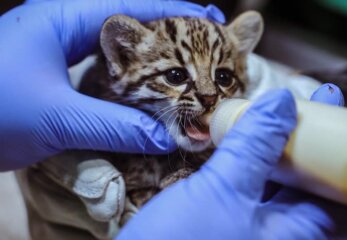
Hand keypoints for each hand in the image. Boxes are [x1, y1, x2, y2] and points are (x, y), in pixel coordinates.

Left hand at [0, 0, 224, 170]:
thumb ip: (118, 126)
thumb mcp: (58, 118)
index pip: (136, 5)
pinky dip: (131, 80)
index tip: (215, 24)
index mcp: (67, 17)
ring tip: (186, 71)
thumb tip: (170, 138)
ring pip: (120, 48)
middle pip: (133, 22)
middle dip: (172, 36)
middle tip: (207, 53)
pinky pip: (105, 69)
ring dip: (153, 60)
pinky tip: (146, 92)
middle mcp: (66, 25)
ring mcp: (60, 48)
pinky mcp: (56, 71)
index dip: (180, 13)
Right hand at [117, 85, 346, 239]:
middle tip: (322, 102)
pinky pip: (260, 187)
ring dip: (292, 146)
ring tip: (289, 110)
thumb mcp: (222, 191)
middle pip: (324, 185)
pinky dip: (262, 160)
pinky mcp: (235, 223)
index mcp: (301, 237)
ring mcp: (260, 231)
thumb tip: (283, 101)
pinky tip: (254, 136)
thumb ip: (254, 146)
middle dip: (325, 140)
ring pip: (290, 184)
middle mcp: (287, 237)